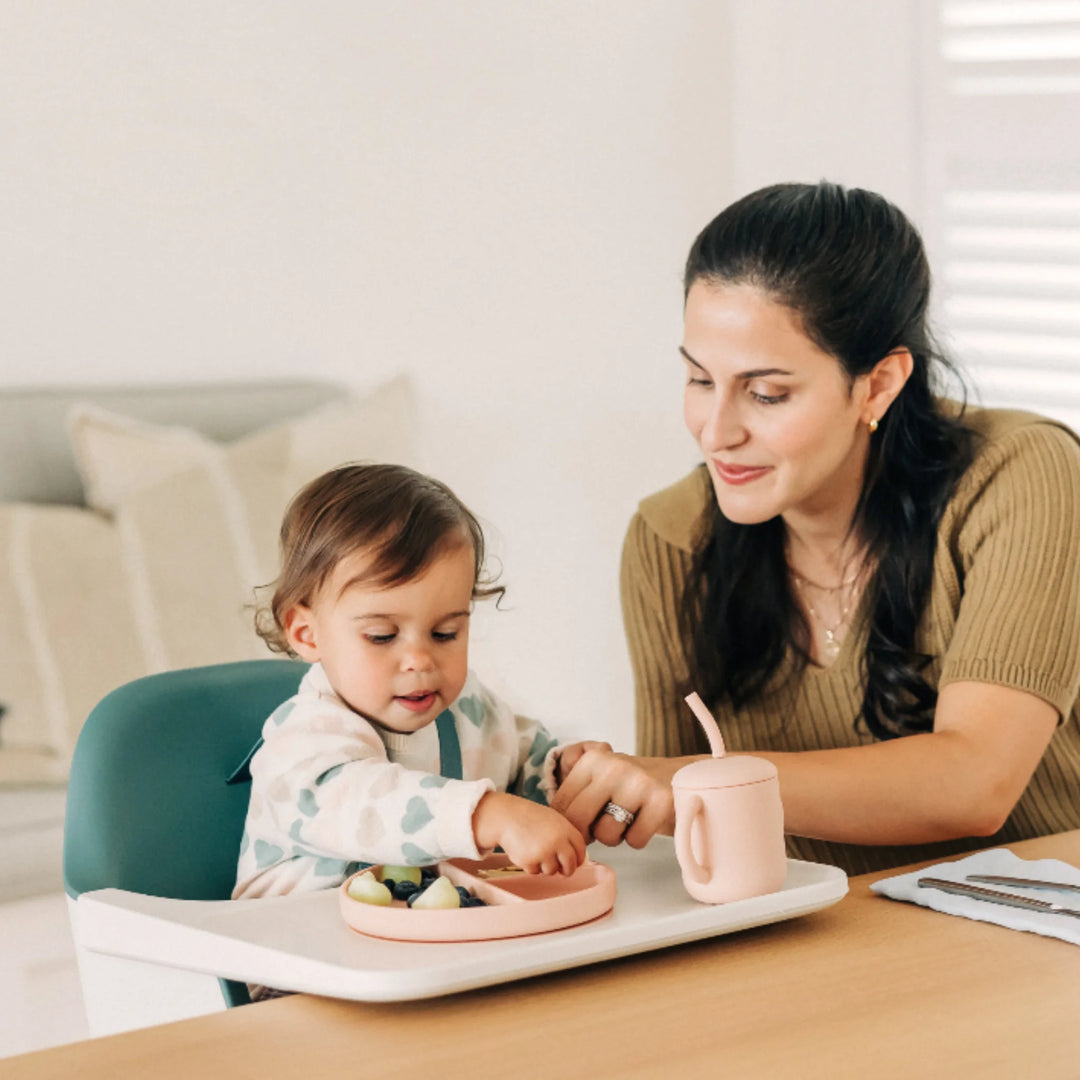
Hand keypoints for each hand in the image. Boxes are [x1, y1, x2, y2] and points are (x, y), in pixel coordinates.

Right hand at [472, 791, 586, 875]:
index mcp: (565, 829)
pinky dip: (531, 866)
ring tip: (535, 851)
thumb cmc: (530, 817)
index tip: (576, 863)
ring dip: (545, 866)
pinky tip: (525, 851)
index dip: (579, 859)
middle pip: (570, 866)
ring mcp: (543, 852)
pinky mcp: (530, 861)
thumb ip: (566, 836)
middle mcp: (557, 841)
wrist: (507, 816)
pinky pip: (535, 872)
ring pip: (552, 871)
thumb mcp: (553, 820)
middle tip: (562, 870)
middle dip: (567, 870)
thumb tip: (579, 858)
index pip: (581, 850)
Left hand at [550, 749, 677, 848]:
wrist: (680, 776)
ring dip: (616, 836)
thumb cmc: (633, 784)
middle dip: (589, 833)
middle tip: (603, 827)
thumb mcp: (602, 777)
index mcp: (593, 760)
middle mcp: (613, 767)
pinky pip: (634, 840)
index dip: (568, 825)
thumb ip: (577, 795)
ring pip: (607, 835)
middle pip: (579, 821)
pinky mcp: (661, 801)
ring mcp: (638, 783)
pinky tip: (646, 821)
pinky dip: (638, 838)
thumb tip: (555, 829)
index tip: (581, 827)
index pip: (562, 804)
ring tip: (629, 819)